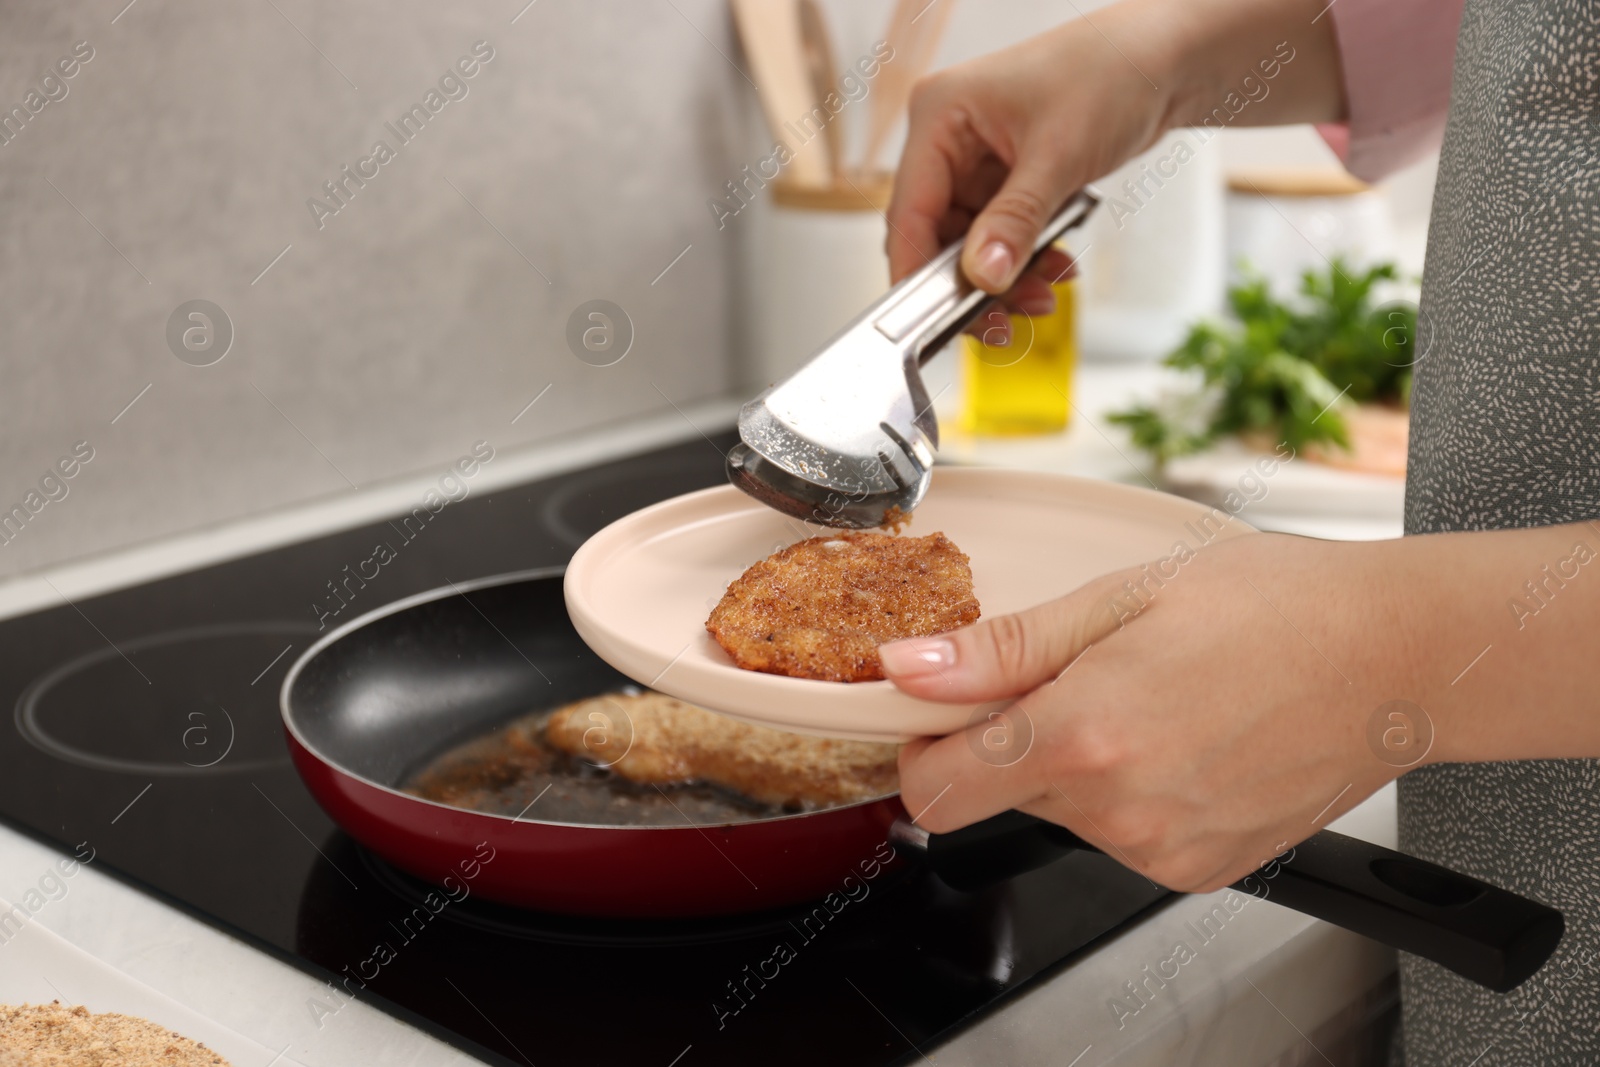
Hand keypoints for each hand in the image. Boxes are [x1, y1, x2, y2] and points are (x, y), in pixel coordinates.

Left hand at [879, 532, 1415, 891]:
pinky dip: (1131, 792)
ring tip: (1156, 697)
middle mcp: (1118, 811)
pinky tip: (1185, 737)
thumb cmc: (1276, 607)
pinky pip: (1122, 835)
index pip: (935, 791)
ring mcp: (1162, 850)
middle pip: (1000, 794)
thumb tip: (907, 670)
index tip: (945, 711)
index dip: (924, 748)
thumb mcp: (1121, 598)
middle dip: (1016, 737)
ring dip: (1080, 763)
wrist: (1396, 657)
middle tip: (1089, 673)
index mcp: (1084, 736)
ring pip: (1064, 812)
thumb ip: (1001, 650)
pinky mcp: (1200, 870)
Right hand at [884, 16, 1168, 336]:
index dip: (918, 271)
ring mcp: (977, 159)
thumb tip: (982, 275)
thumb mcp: (1059, 154)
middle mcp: (949, 138)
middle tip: (1003, 321)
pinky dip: (1025, 258)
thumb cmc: (1112, 72)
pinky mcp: (1006, 177)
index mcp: (940, 115)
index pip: (909, 209)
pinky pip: (1001, 234)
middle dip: (973, 281)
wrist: (1166, 59)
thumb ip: (1016, 221)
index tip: (934, 320)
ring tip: (1043, 296)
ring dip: (1005, 277)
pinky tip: (1056, 268)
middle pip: (935, 235)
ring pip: (969, 243)